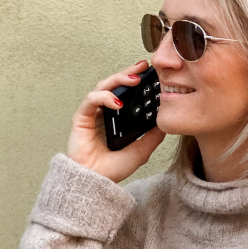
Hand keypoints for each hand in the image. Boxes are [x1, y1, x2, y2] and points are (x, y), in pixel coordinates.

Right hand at [66, 60, 165, 182]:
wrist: (96, 182)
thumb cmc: (113, 169)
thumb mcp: (141, 151)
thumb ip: (152, 137)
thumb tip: (165, 123)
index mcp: (118, 119)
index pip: (127, 94)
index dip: (137, 82)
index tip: (152, 74)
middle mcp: (105, 113)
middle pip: (116, 85)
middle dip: (129, 73)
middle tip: (143, 66)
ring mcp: (93, 114)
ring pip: (103, 87)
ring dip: (118, 80)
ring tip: (134, 80)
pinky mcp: (82, 118)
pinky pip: (92, 100)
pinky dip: (105, 97)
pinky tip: (117, 102)